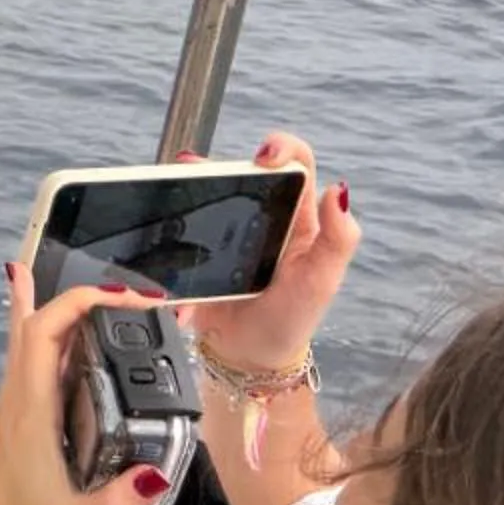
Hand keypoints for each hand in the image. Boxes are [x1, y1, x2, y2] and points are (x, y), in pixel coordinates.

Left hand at [0, 273, 171, 504]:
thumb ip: (120, 501)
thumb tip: (156, 475)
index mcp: (31, 409)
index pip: (45, 332)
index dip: (83, 302)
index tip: (129, 300)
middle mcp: (20, 395)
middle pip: (40, 322)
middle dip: (88, 299)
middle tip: (139, 300)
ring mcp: (18, 401)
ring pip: (32, 335)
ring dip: (67, 308)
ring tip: (107, 291)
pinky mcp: (23, 411)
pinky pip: (32, 356)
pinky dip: (47, 329)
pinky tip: (43, 310)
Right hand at [174, 131, 359, 370]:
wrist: (248, 356)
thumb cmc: (292, 318)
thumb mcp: (321, 281)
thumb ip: (338, 239)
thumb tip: (339, 190)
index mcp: (299, 216)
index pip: (296, 163)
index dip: (280, 148)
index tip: (262, 158)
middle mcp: (264, 215)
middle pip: (241, 170)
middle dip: (218, 165)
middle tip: (196, 170)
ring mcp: (228, 230)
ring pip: (208, 191)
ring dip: (189, 185)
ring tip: (174, 189)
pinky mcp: (199, 247)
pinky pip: (183, 222)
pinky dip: (171, 218)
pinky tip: (165, 219)